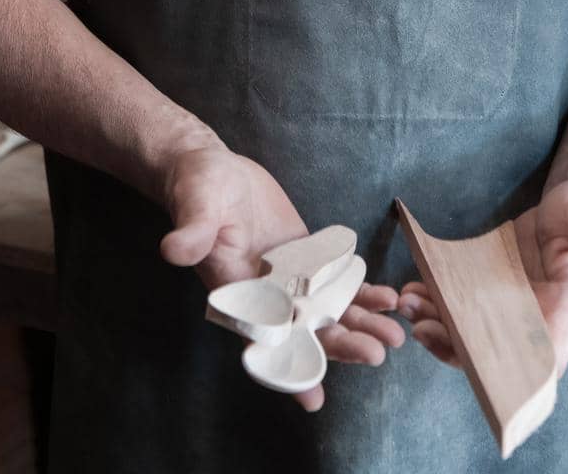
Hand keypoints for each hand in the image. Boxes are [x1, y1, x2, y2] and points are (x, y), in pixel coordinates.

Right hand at [159, 141, 404, 410]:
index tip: (315, 398)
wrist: (213, 169)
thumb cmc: (197, 187)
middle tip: (377, 353)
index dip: (287, 368)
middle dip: (341, 345)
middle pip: (305, 330)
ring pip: (326, 311)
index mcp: (234, 292)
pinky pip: (335, 282)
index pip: (263, 339)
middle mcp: (264, 294)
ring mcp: (287, 279)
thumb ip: (192, 232)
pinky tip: (388, 298)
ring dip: (359, 324)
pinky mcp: (304, 258)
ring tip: (394, 334)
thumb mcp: (194, 205)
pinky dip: (361, 293)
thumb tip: (172, 249)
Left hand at [397, 179, 567, 377]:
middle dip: (453, 348)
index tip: (474, 373)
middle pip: (491, 355)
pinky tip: (413, 287)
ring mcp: (507, 307)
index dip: (506, 381)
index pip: (537, 367)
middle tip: (422, 327)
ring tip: (409, 303)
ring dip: (436, 324)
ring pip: (467, 332)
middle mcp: (532, 322)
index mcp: (564, 316)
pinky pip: (457, 305)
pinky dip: (433, 301)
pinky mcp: (488, 288)